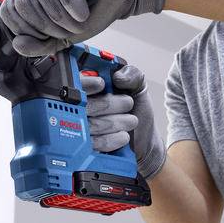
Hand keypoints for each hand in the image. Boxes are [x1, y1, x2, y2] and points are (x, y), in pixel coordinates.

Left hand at [0, 0, 165, 55]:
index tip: (53, 37)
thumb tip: (18, 44)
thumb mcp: (63, 35)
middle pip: (24, 2)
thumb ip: (40, 44)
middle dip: (49, 24)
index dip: (30, 30)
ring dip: (61, 13)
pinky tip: (81, 10)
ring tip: (80, 21)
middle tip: (71, 31)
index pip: (10, 12)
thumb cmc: (91, 11)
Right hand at [80, 65, 165, 180]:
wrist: (145, 138)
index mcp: (91, 88)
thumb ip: (132, 75)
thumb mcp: (138, 87)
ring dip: (115, 122)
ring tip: (130, 120)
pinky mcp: (87, 148)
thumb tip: (119, 76)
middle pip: (85, 105)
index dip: (87, 83)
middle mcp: (82, 108)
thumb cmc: (138, 110)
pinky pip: (94, 143)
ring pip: (91, 124)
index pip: (77, 83)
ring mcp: (82, 129)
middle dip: (110, 104)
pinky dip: (111, 139)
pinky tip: (122, 135)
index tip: (101, 84)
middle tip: (128, 103)